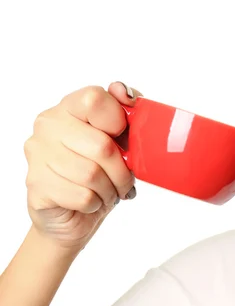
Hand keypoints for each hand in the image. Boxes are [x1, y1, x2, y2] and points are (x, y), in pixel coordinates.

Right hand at [23, 82, 142, 250]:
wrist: (75, 214)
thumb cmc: (101, 171)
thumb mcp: (122, 138)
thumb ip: (127, 109)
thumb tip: (122, 91)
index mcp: (69, 107)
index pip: (94, 99)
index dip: (118, 120)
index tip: (122, 136)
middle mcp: (48, 126)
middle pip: (102, 146)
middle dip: (122, 170)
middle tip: (124, 180)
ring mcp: (37, 155)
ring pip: (92, 174)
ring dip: (110, 189)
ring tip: (109, 191)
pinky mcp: (36, 185)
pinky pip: (82, 196)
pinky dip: (96, 203)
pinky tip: (92, 200)